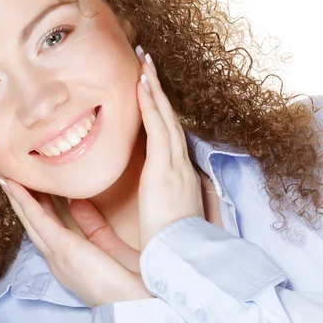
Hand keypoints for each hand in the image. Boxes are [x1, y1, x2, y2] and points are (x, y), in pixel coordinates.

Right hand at [0, 167, 151, 307]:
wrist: (135, 301)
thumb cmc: (128, 279)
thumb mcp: (108, 245)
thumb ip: (91, 225)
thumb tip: (76, 202)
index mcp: (66, 257)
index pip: (46, 226)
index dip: (35, 204)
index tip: (28, 185)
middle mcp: (56, 257)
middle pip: (32, 221)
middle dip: (18, 198)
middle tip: (5, 175)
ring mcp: (55, 253)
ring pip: (29, 218)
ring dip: (15, 195)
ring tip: (2, 174)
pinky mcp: (61, 247)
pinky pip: (37, 219)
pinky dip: (24, 200)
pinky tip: (13, 184)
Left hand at [135, 46, 204, 250]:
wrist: (179, 258)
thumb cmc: (171, 244)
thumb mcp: (166, 217)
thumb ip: (159, 201)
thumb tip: (153, 193)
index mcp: (180, 177)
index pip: (170, 137)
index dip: (161, 112)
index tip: (152, 93)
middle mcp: (181, 166)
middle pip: (170, 120)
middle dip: (159, 91)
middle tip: (148, 64)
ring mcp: (175, 165)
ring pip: (165, 117)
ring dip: (154, 89)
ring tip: (144, 63)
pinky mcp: (164, 168)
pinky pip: (157, 128)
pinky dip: (150, 105)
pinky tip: (141, 85)